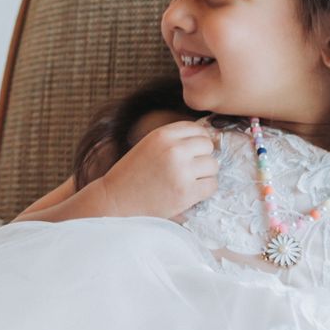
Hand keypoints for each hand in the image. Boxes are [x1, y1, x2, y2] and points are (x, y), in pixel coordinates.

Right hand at [97, 121, 217, 218]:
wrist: (116, 201)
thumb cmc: (131, 175)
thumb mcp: (148, 146)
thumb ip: (173, 141)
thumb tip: (206, 139)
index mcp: (162, 135)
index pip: (197, 129)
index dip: (198, 140)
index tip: (193, 152)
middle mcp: (174, 150)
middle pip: (208, 145)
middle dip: (202, 157)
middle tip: (190, 169)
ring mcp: (181, 171)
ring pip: (213, 165)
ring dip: (205, 174)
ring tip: (188, 181)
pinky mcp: (186, 192)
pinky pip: (212, 185)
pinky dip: (205, 190)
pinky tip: (190, 192)